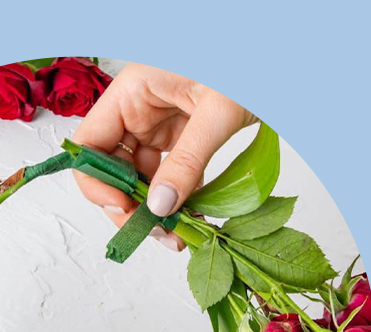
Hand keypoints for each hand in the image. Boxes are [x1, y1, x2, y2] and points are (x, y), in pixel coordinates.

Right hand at [72, 63, 255, 250]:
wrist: (280, 58)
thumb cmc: (247, 63)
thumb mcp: (217, 112)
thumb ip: (187, 160)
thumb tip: (160, 206)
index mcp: (133, 92)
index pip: (90, 145)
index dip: (97, 181)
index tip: (123, 208)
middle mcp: (139, 109)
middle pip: (113, 168)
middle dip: (130, 206)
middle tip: (155, 233)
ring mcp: (160, 124)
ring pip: (142, 178)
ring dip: (156, 210)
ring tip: (178, 235)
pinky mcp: (183, 136)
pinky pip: (170, 175)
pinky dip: (179, 200)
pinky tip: (192, 219)